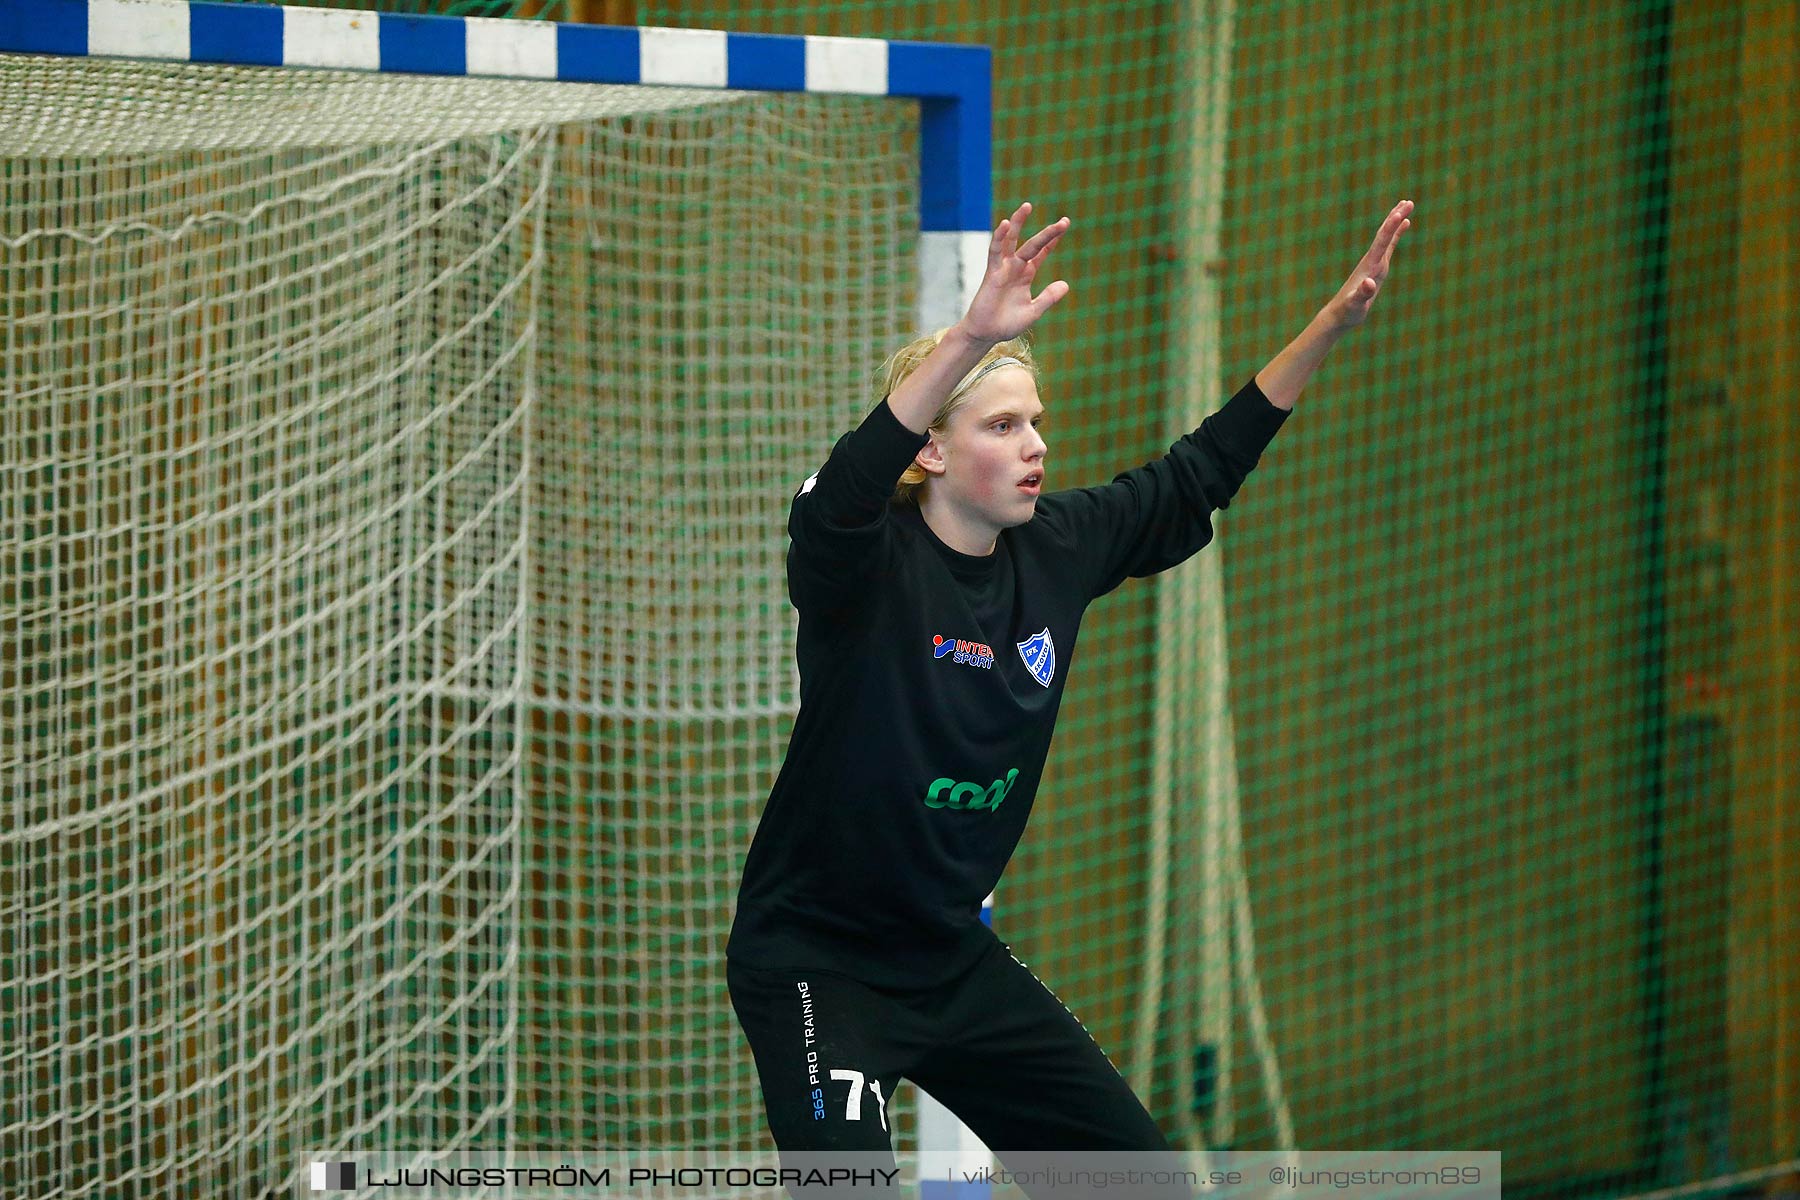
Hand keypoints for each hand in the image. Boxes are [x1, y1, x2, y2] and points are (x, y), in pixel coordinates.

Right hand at [957, 202, 1070, 343]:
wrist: (986, 334)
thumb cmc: (1007, 324)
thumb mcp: (1033, 311)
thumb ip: (1048, 298)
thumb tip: (1065, 284)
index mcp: (1026, 275)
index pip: (1042, 252)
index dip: (1053, 240)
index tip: (1064, 225)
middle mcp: (1015, 267)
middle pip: (1033, 244)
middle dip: (1048, 233)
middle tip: (1064, 221)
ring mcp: (1003, 268)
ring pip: (1011, 241)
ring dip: (1018, 223)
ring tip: (1027, 206)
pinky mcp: (991, 273)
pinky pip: (994, 252)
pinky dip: (999, 238)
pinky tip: (1005, 225)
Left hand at [1325, 199, 1412, 329]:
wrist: (1339, 313)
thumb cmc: (1348, 311)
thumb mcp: (1355, 305)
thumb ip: (1362, 294)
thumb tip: (1369, 283)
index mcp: (1369, 266)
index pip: (1381, 243)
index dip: (1390, 228)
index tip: (1399, 213)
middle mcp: (1371, 260)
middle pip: (1384, 234)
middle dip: (1395, 218)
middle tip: (1408, 201)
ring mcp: (1374, 262)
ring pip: (1386, 236)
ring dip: (1396, 220)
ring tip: (1407, 204)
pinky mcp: (1377, 267)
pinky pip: (1389, 246)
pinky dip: (1397, 234)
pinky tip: (1405, 224)